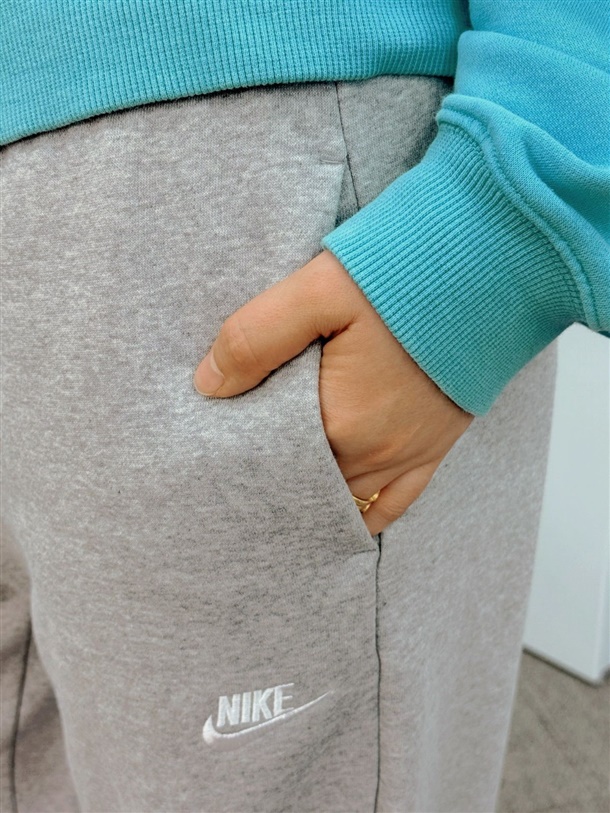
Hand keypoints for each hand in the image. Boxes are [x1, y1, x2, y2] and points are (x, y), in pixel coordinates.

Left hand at [193, 249, 473, 535]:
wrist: (490, 266)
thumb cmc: (404, 273)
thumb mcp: (317, 290)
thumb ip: (256, 337)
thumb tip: (207, 384)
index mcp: (339, 420)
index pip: (271, 457)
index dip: (242, 452)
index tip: (218, 445)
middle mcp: (374, 451)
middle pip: (306, 481)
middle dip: (274, 475)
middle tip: (241, 469)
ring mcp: (409, 455)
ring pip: (344, 496)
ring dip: (311, 494)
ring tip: (279, 492)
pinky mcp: (435, 447)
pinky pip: (396, 502)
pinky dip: (365, 514)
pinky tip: (342, 520)